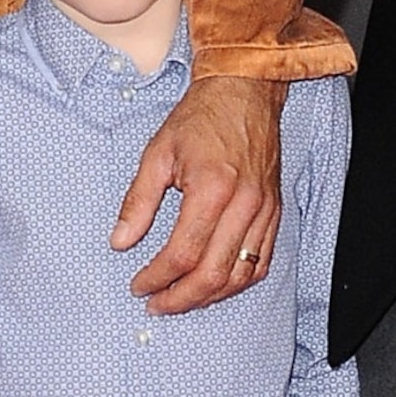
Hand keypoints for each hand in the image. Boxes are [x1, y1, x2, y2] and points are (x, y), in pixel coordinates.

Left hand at [116, 74, 285, 315]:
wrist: (245, 92)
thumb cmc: (201, 118)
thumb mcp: (157, 154)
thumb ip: (138, 202)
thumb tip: (120, 242)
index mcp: (211, 189)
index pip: (182, 253)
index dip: (157, 277)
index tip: (139, 285)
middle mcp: (243, 204)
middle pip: (213, 273)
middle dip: (181, 298)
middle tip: (156, 304)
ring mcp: (263, 211)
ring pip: (240, 275)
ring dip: (209, 297)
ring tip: (181, 301)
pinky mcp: (275, 212)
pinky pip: (262, 262)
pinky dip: (238, 282)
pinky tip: (216, 287)